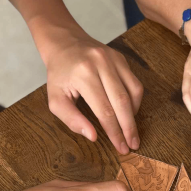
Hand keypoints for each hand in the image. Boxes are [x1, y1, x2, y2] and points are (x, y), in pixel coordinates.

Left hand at [42, 27, 143, 152]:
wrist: (63, 42)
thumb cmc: (59, 75)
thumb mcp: (55, 99)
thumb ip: (71, 119)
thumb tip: (93, 136)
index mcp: (83, 74)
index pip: (104, 111)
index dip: (114, 132)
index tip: (121, 148)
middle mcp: (101, 64)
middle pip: (121, 103)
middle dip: (128, 128)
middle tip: (133, 145)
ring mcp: (114, 59)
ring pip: (132, 93)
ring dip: (133, 116)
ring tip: (131, 131)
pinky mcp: (121, 58)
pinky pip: (135, 84)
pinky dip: (135, 102)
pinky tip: (129, 112)